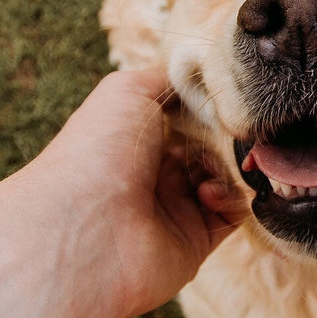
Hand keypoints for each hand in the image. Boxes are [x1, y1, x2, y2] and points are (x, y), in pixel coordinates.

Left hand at [22, 68, 245, 317]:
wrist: (83, 229)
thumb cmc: (97, 151)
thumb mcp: (127, 91)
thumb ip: (169, 79)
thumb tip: (201, 77)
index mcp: (137, 138)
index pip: (189, 116)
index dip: (209, 104)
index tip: (224, 97)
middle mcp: (156, 172)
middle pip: (212, 145)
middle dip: (226, 133)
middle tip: (232, 128)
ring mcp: (176, 207)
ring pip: (228, 176)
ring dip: (230, 164)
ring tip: (213, 163)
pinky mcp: (196, 240)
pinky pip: (233, 212)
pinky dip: (233, 197)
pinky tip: (209, 191)